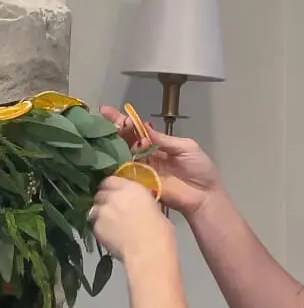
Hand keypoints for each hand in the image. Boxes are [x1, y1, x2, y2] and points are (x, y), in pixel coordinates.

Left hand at [90, 176, 173, 261]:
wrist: (148, 251)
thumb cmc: (160, 233)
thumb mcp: (154, 208)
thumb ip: (138, 202)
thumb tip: (135, 206)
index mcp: (132, 188)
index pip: (111, 180)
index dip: (111, 188)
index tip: (114, 194)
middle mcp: (114, 196)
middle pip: (100, 193)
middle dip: (104, 200)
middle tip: (111, 211)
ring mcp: (103, 210)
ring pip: (94, 208)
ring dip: (100, 214)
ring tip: (109, 225)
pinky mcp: (96, 226)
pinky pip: (94, 224)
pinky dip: (100, 228)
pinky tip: (109, 236)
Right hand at [101, 107, 220, 219]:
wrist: (204, 196)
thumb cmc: (200, 170)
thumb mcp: (186, 147)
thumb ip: (164, 139)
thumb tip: (144, 128)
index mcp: (157, 144)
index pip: (137, 130)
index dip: (124, 120)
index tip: (107, 111)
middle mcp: (146, 156)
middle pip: (126, 140)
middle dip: (115, 127)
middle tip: (104, 118)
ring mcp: (141, 170)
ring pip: (122, 154)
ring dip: (115, 142)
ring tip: (107, 131)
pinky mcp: (139, 184)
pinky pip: (124, 173)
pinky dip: (116, 164)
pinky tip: (110, 154)